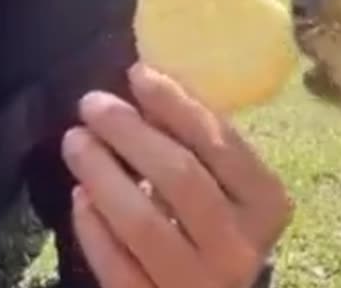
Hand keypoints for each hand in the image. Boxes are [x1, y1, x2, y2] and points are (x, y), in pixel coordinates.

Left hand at [61, 62, 293, 287]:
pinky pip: (117, 266)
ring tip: (75, 141)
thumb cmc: (221, 226)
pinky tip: (80, 196)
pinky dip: (94, 228)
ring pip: (143, 224)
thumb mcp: (228, 185)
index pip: (219, 142)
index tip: (137, 73)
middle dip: (130, 133)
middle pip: (179, 177)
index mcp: (265, 203)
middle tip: (92, 103)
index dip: (176, 104)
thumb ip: (199, 144)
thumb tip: (146, 86)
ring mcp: (199, 282)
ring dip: (103, 175)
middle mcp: (239, 245)